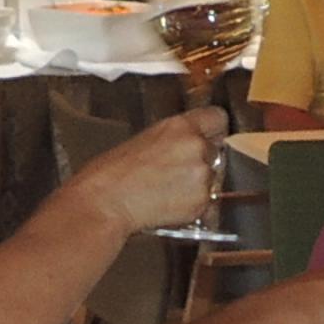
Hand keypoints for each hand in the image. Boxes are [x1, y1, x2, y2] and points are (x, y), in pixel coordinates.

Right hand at [68, 105, 230, 239]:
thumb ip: (174, 138)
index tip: (208, 137)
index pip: (217, 118)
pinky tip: (169, 204)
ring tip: (167, 190)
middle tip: (176, 171)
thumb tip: (188, 143)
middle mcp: (197, 146)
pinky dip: (193, 205)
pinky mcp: (202, 202)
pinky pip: (208, 202)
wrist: (105, 202)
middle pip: (216, 150)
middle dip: (201, 160)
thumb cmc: (112, 172)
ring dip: (197, 184)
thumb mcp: (145, 139)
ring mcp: (202, 175)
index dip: (211, 130)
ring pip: (212, 178)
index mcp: (181, 126)